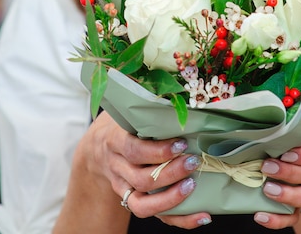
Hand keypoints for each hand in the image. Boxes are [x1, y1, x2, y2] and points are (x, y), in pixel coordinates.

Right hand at [81, 112, 211, 228]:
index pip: (134, 150)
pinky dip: (180, 219)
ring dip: (173, 197)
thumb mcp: (125, 110)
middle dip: (171, 172)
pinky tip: (203, 215)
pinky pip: (155, 216)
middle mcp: (117, 167)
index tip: (182, 143)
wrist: (96, 150)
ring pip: (144, 204)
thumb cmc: (122, 125)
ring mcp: (124, 187)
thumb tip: (169, 81)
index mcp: (115, 140)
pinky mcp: (134, 201)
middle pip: (142, 178)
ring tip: (194, 185)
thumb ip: (143, 101)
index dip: (158, 151)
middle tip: (194, 161)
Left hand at [254, 136, 300, 228]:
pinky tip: (260, 216)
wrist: (265, 163)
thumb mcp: (271, 135)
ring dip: (290, 195)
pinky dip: (278, 219)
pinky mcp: (296, 207)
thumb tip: (247, 129)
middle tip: (267, 168)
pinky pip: (294, 218)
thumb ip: (269, 133)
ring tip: (267, 190)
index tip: (285, 154)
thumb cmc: (269, 143)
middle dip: (291, 172)